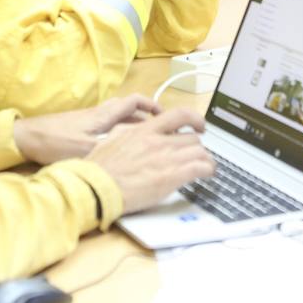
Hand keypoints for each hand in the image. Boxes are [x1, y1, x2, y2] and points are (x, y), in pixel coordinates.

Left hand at [13, 95, 159, 165]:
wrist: (25, 137)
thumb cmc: (53, 142)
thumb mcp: (84, 149)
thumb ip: (109, 147)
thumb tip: (135, 149)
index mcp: (103, 115)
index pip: (134, 102)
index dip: (152, 106)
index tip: (166, 116)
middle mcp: (99, 114)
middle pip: (129, 108)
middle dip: (146, 116)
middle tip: (159, 129)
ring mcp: (89, 120)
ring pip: (118, 118)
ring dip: (133, 125)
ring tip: (143, 139)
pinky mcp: (80, 128)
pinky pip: (108, 126)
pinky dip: (119, 132)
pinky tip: (118, 147)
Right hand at [86, 108, 214, 214]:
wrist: (95, 187)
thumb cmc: (98, 169)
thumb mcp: (111, 139)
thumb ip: (127, 132)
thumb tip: (134, 129)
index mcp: (144, 131)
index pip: (179, 115)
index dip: (195, 118)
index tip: (199, 125)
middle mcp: (158, 141)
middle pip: (192, 137)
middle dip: (197, 146)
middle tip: (197, 154)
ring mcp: (165, 158)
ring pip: (199, 151)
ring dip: (205, 159)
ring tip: (205, 165)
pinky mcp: (170, 176)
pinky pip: (199, 167)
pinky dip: (207, 169)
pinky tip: (207, 173)